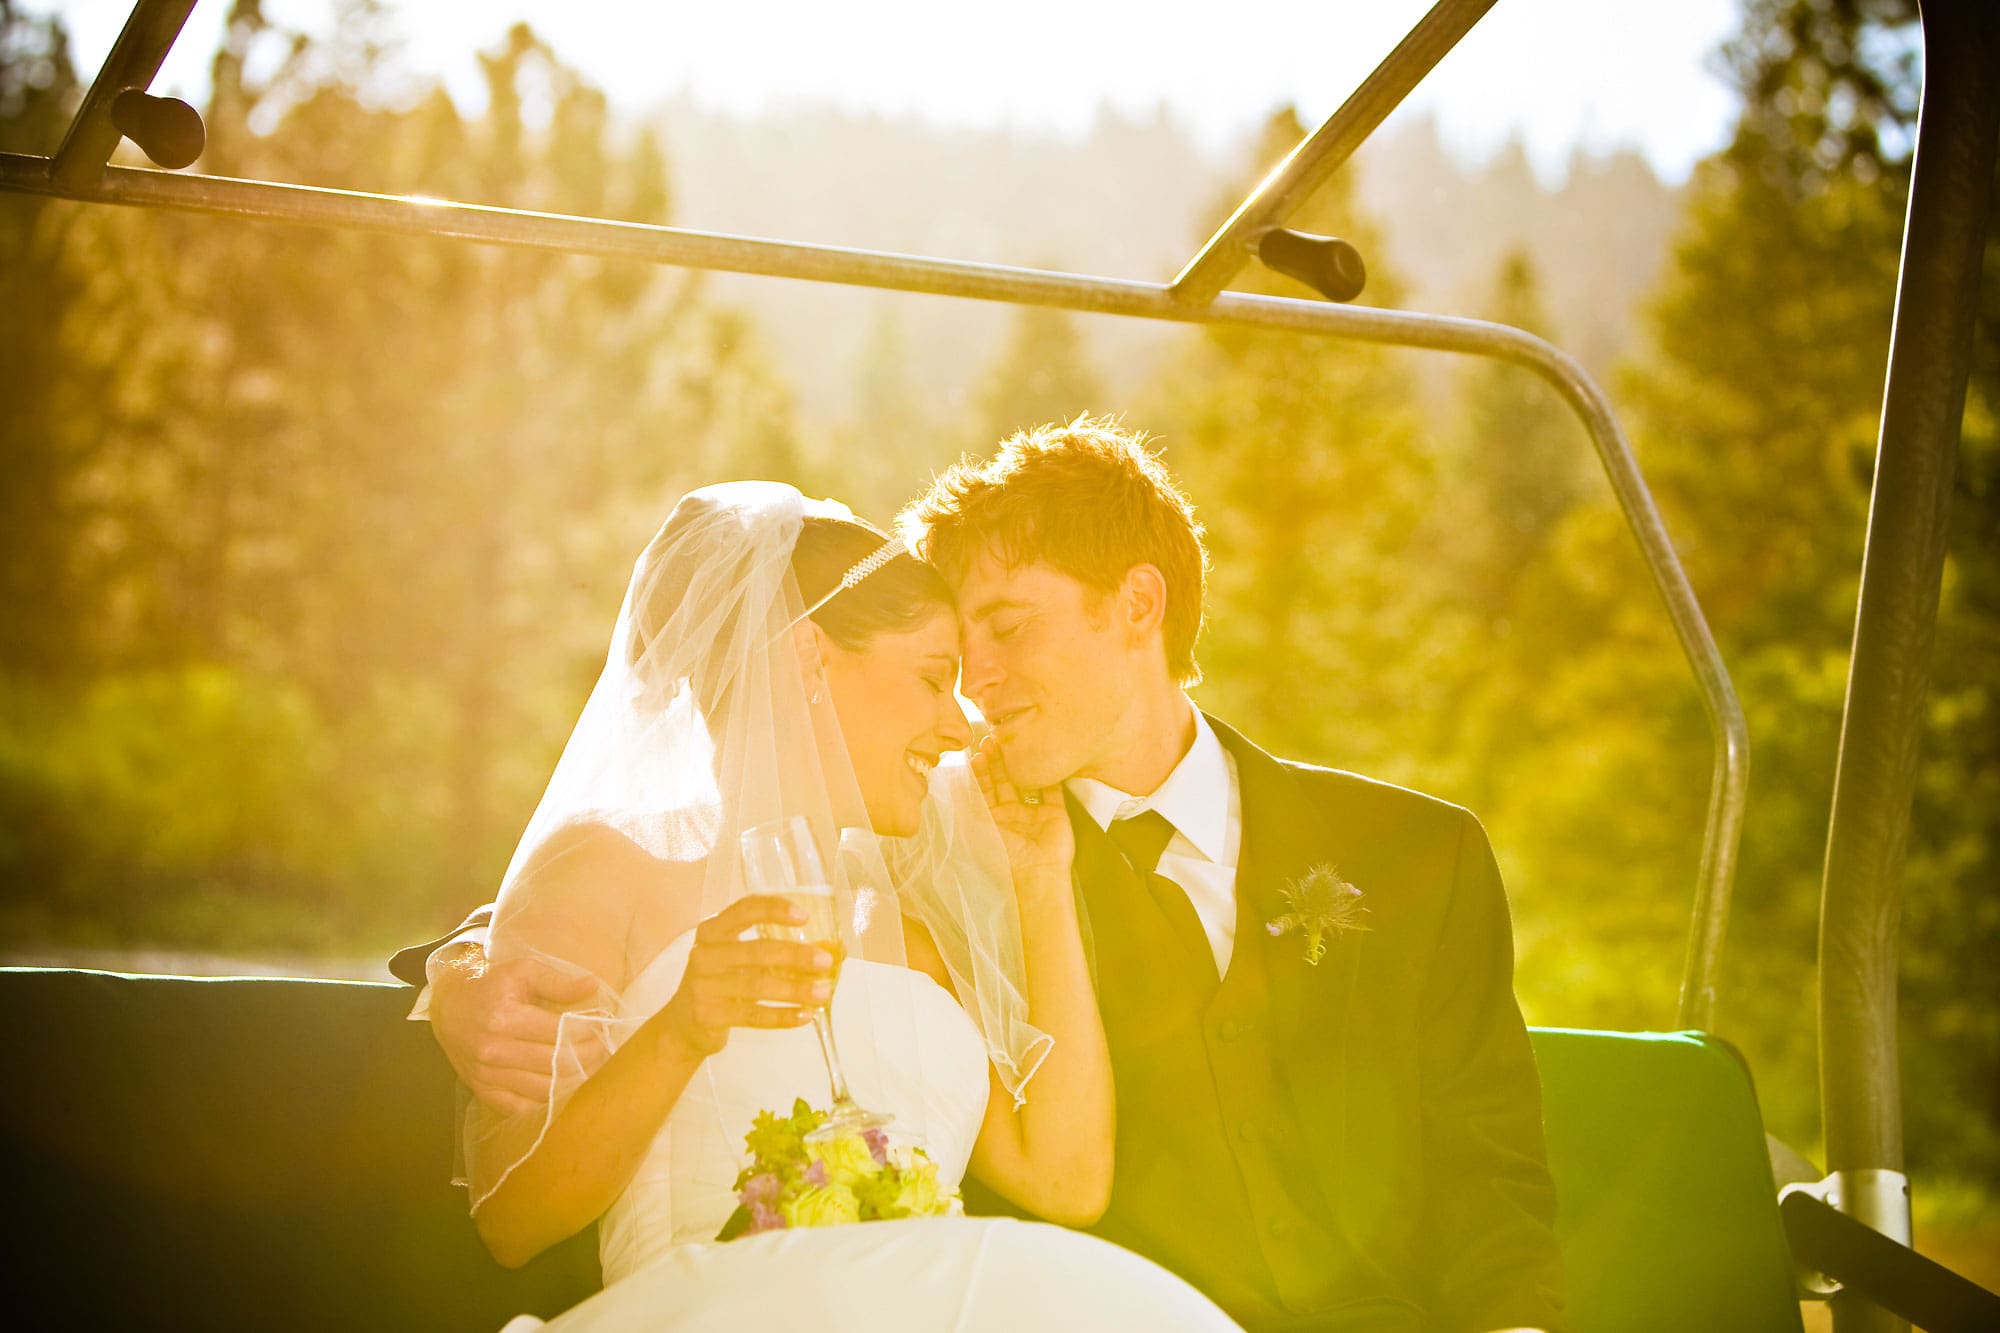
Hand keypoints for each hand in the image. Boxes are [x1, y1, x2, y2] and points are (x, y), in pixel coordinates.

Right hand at [428, 944, 602, 1116]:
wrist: (448, 1008)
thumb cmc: (491, 986)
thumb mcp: (522, 971)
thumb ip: (558, 981)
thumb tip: (594, 986)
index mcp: (505, 1018)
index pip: (561, 1032)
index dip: (590, 1031)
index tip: (606, 1026)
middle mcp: (494, 1050)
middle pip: (556, 1064)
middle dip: (589, 1057)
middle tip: (605, 1049)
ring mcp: (487, 1075)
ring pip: (544, 1089)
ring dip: (574, 1080)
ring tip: (592, 1066)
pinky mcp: (483, 1091)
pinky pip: (522, 1107)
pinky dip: (546, 1099)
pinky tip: (562, 1084)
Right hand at [655, 895, 838, 1060]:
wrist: (682, 1026)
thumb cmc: (719, 984)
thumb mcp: (734, 959)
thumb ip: (773, 950)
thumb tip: (832, 952)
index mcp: (711, 932)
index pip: (744, 910)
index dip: (774, 909)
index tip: (804, 915)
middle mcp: (704, 954)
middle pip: (757, 951)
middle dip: (795, 955)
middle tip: (825, 961)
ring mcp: (704, 986)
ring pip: (758, 985)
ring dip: (795, 989)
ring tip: (823, 993)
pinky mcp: (709, 1015)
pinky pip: (753, 1015)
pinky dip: (783, 1016)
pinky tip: (805, 1015)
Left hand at [973, 734, 1073, 883]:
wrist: (1036, 875)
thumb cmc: (1003, 856)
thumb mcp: (976, 829)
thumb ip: (965, 805)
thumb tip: (950, 783)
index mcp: (993, 819)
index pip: (985, 789)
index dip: (980, 771)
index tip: (976, 753)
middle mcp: (1013, 813)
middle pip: (1004, 781)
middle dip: (997, 761)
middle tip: (993, 741)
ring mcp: (1035, 812)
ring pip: (1026, 780)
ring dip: (1019, 763)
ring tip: (1012, 745)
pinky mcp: (1055, 812)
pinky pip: (1052, 789)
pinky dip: (1047, 774)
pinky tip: (1041, 756)